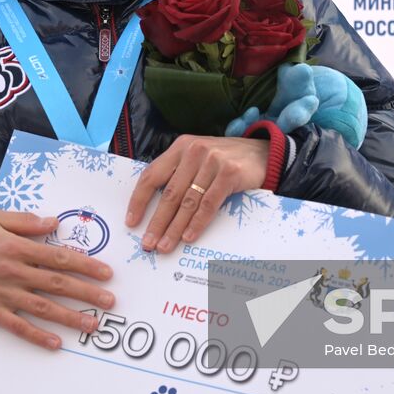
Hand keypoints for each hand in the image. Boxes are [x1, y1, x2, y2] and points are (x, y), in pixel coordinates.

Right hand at [0, 208, 115, 350]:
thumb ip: (24, 221)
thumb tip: (54, 222)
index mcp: (16, 247)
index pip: (59, 257)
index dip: (86, 265)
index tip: (106, 273)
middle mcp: (14, 271)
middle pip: (58, 284)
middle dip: (87, 293)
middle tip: (110, 301)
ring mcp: (2, 294)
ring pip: (43, 307)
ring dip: (70, 317)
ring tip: (94, 324)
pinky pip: (18, 326)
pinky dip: (37, 336)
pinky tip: (56, 343)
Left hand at [125, 135, 266, 253]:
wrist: (262, 154)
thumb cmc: (224, 161)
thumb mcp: (198, 159)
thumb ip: (178, 174)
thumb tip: (153, 209)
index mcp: (180, 147)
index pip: (152, 175)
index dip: (139, 200)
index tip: (131, 222)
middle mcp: (193, 151)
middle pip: (169, 193)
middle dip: (156, 222)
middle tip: (147, 243)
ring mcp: (212, 160)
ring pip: (188, 201)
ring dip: (174, 228)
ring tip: (165, 246)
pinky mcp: (229, 173)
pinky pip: (208, 204)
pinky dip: (197, 223)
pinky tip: (188, 238)